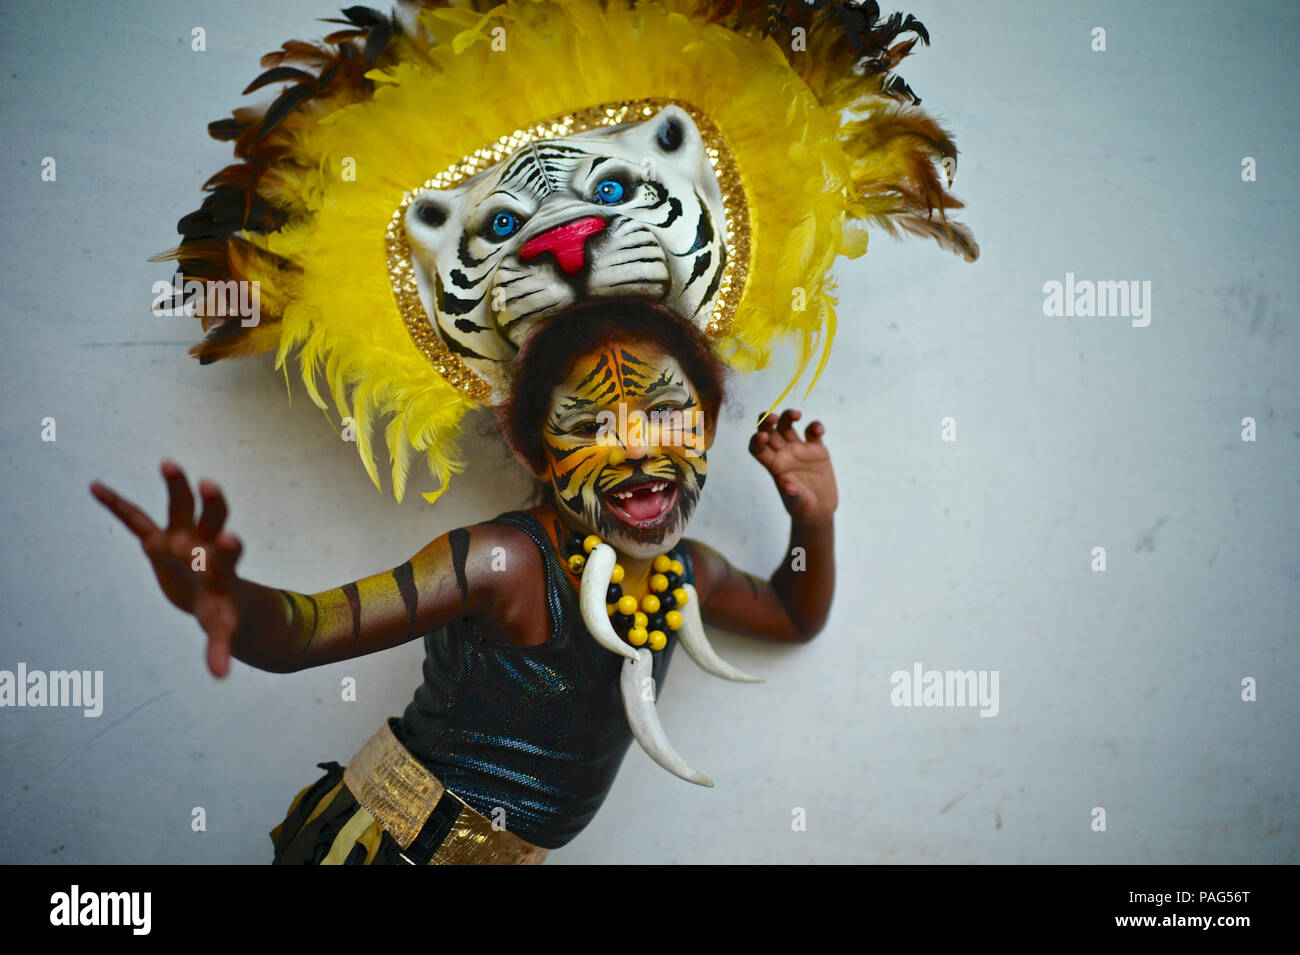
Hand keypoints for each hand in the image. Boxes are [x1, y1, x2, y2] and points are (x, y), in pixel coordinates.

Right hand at [90, 461, 243, 677]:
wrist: (211, 591)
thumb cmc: (220, 608)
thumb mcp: (220, 627)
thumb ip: (220, 647)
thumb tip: (220, 676)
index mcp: (222, 566)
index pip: (229, 553)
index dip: (229, 546)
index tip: (230, 539)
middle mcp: (205, 543)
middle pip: (212, 517)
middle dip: (212, 502)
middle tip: (210, 485)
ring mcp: (182, 536)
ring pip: (181, 506)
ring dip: (176, 486)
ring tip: (168, 463)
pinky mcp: (157, 538)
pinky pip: (134, 518)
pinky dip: (117, 505)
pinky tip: (95, 487)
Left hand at [748, 409, 837, 524]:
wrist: (820, 510)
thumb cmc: (803, 509)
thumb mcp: (798, 504)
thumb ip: (793, 495)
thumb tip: (788, 487)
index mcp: (774, 465)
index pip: (757, 448)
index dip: (756, 440)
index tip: (761, 437)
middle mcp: (783, 454)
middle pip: (769, 431)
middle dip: (767, 421)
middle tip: (773, 417)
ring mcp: (799, 449)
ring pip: (787, 425)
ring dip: (788, 416)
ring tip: (796, 415)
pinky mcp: (816, 449)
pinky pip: (813, 431)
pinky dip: (815, 426)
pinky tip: (818, 431)